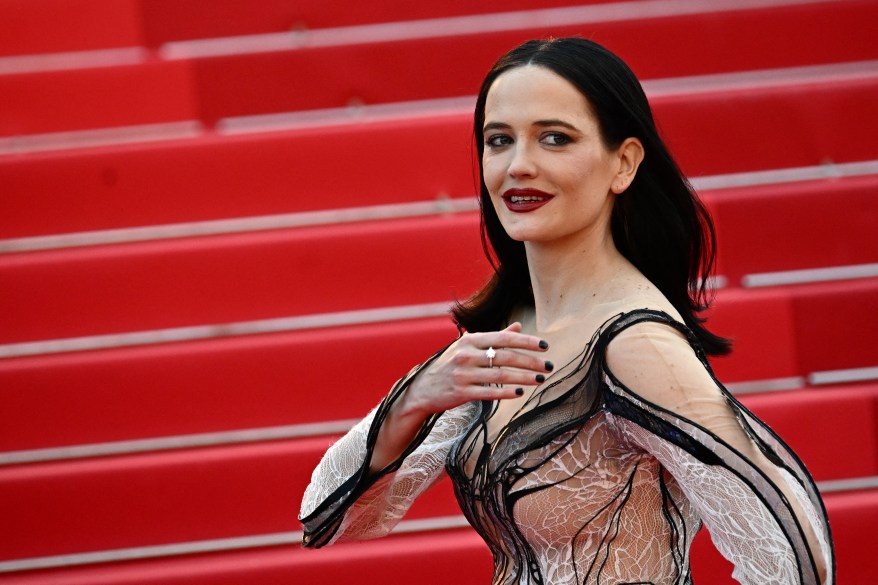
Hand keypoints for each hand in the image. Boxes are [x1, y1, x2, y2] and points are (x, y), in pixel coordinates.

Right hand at [400, 322, 551, 417]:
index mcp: (470, 340)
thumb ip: (494, 337)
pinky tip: (520, 393)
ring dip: (524, 378)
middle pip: (505, 356)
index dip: (526, 341)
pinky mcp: (461, 392)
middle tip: (549, 366)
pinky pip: (488, 392)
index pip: (504, 338)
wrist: (422, 389)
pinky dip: (506, 393)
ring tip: (540, 379)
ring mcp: (463, 374)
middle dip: (531, 362)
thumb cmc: (450, 365)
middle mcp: (466, 354)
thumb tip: (518, 327)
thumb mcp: (468, 346)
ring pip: (500, 375)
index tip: (545, 346)